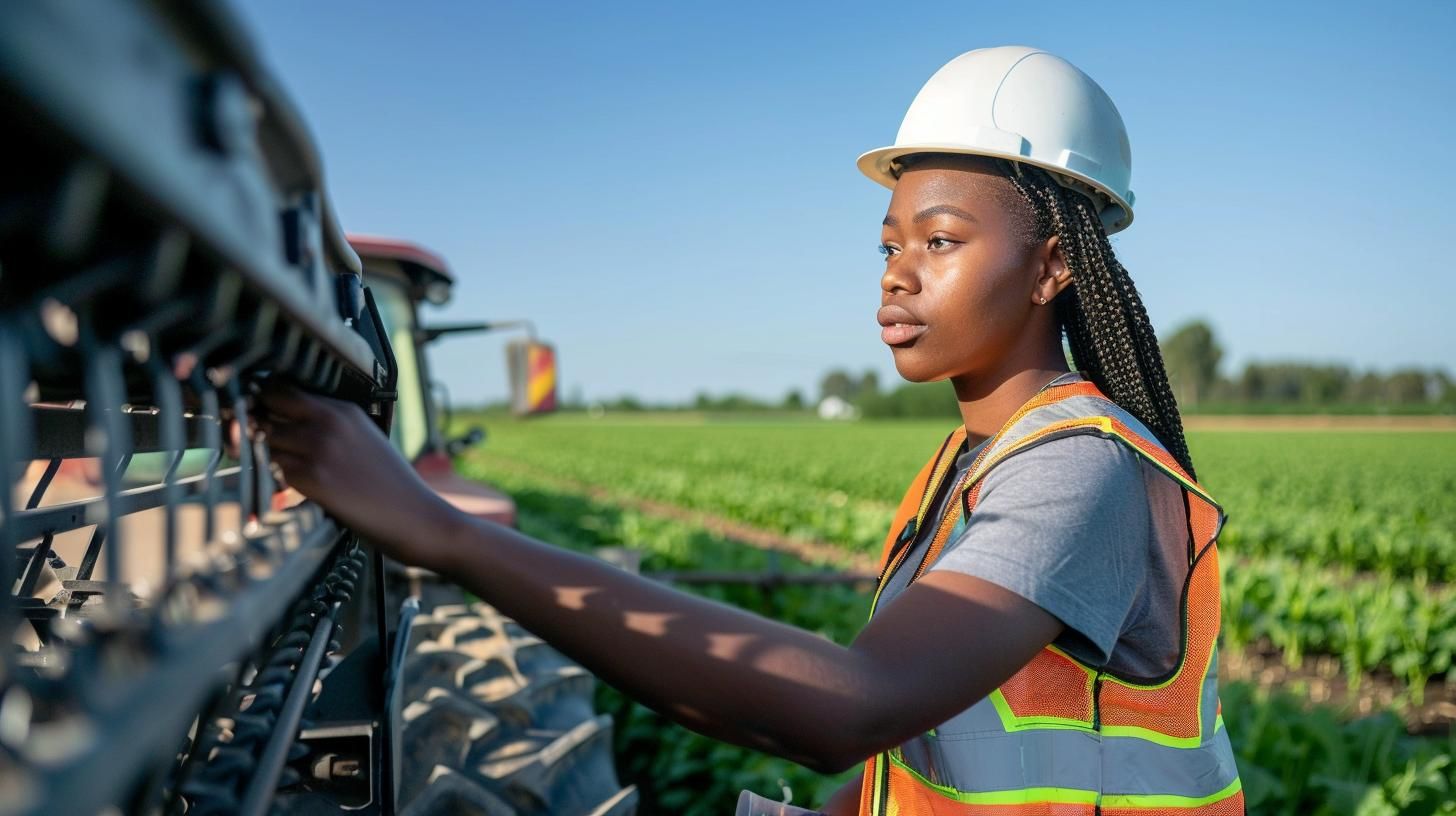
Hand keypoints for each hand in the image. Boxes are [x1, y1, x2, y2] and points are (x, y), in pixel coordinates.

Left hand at [257, 383, 461, 568]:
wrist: (415, 515)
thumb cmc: (389, 484)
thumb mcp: (363, 439)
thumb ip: (327, 427)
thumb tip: (279, 426)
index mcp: (343, 409)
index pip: (282, 389)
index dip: (263, 401)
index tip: (258, 414)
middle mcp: (329, 422)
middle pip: (265, 411)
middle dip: (253, 427)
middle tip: (253, 444)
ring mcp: (319, 449)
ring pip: (264, 442)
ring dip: (263, 456)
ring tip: (281, 470)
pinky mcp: (313, 478)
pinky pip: (273, 471)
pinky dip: (275, 480)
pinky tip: (292, 490)